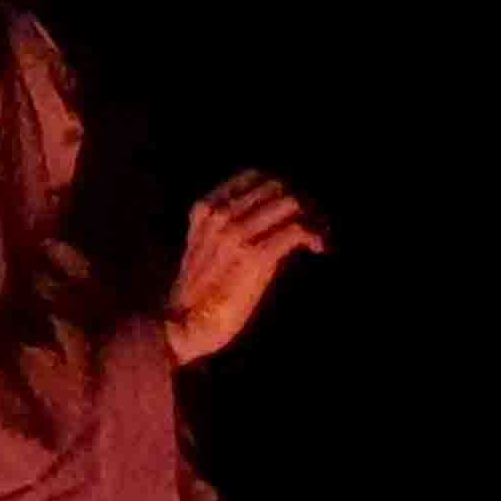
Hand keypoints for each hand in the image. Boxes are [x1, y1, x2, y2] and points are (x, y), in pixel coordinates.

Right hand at [166, 171, 324, 364]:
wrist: (180, 324)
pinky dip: (315, 236)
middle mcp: (221, 214)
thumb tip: (277, 215)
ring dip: (314, 217)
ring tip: (321, 236)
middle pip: (278, 186)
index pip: (256, 176)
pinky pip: (296, 231)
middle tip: (317, 222)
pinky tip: (319, 248)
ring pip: (291, 203)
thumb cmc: (198, 291)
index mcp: (207, 207)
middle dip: (304, 201)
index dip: (283, 188)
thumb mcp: (206, 245)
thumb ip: (232, 223)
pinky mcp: (254, 257)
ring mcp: (237, 233)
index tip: (297, 207)